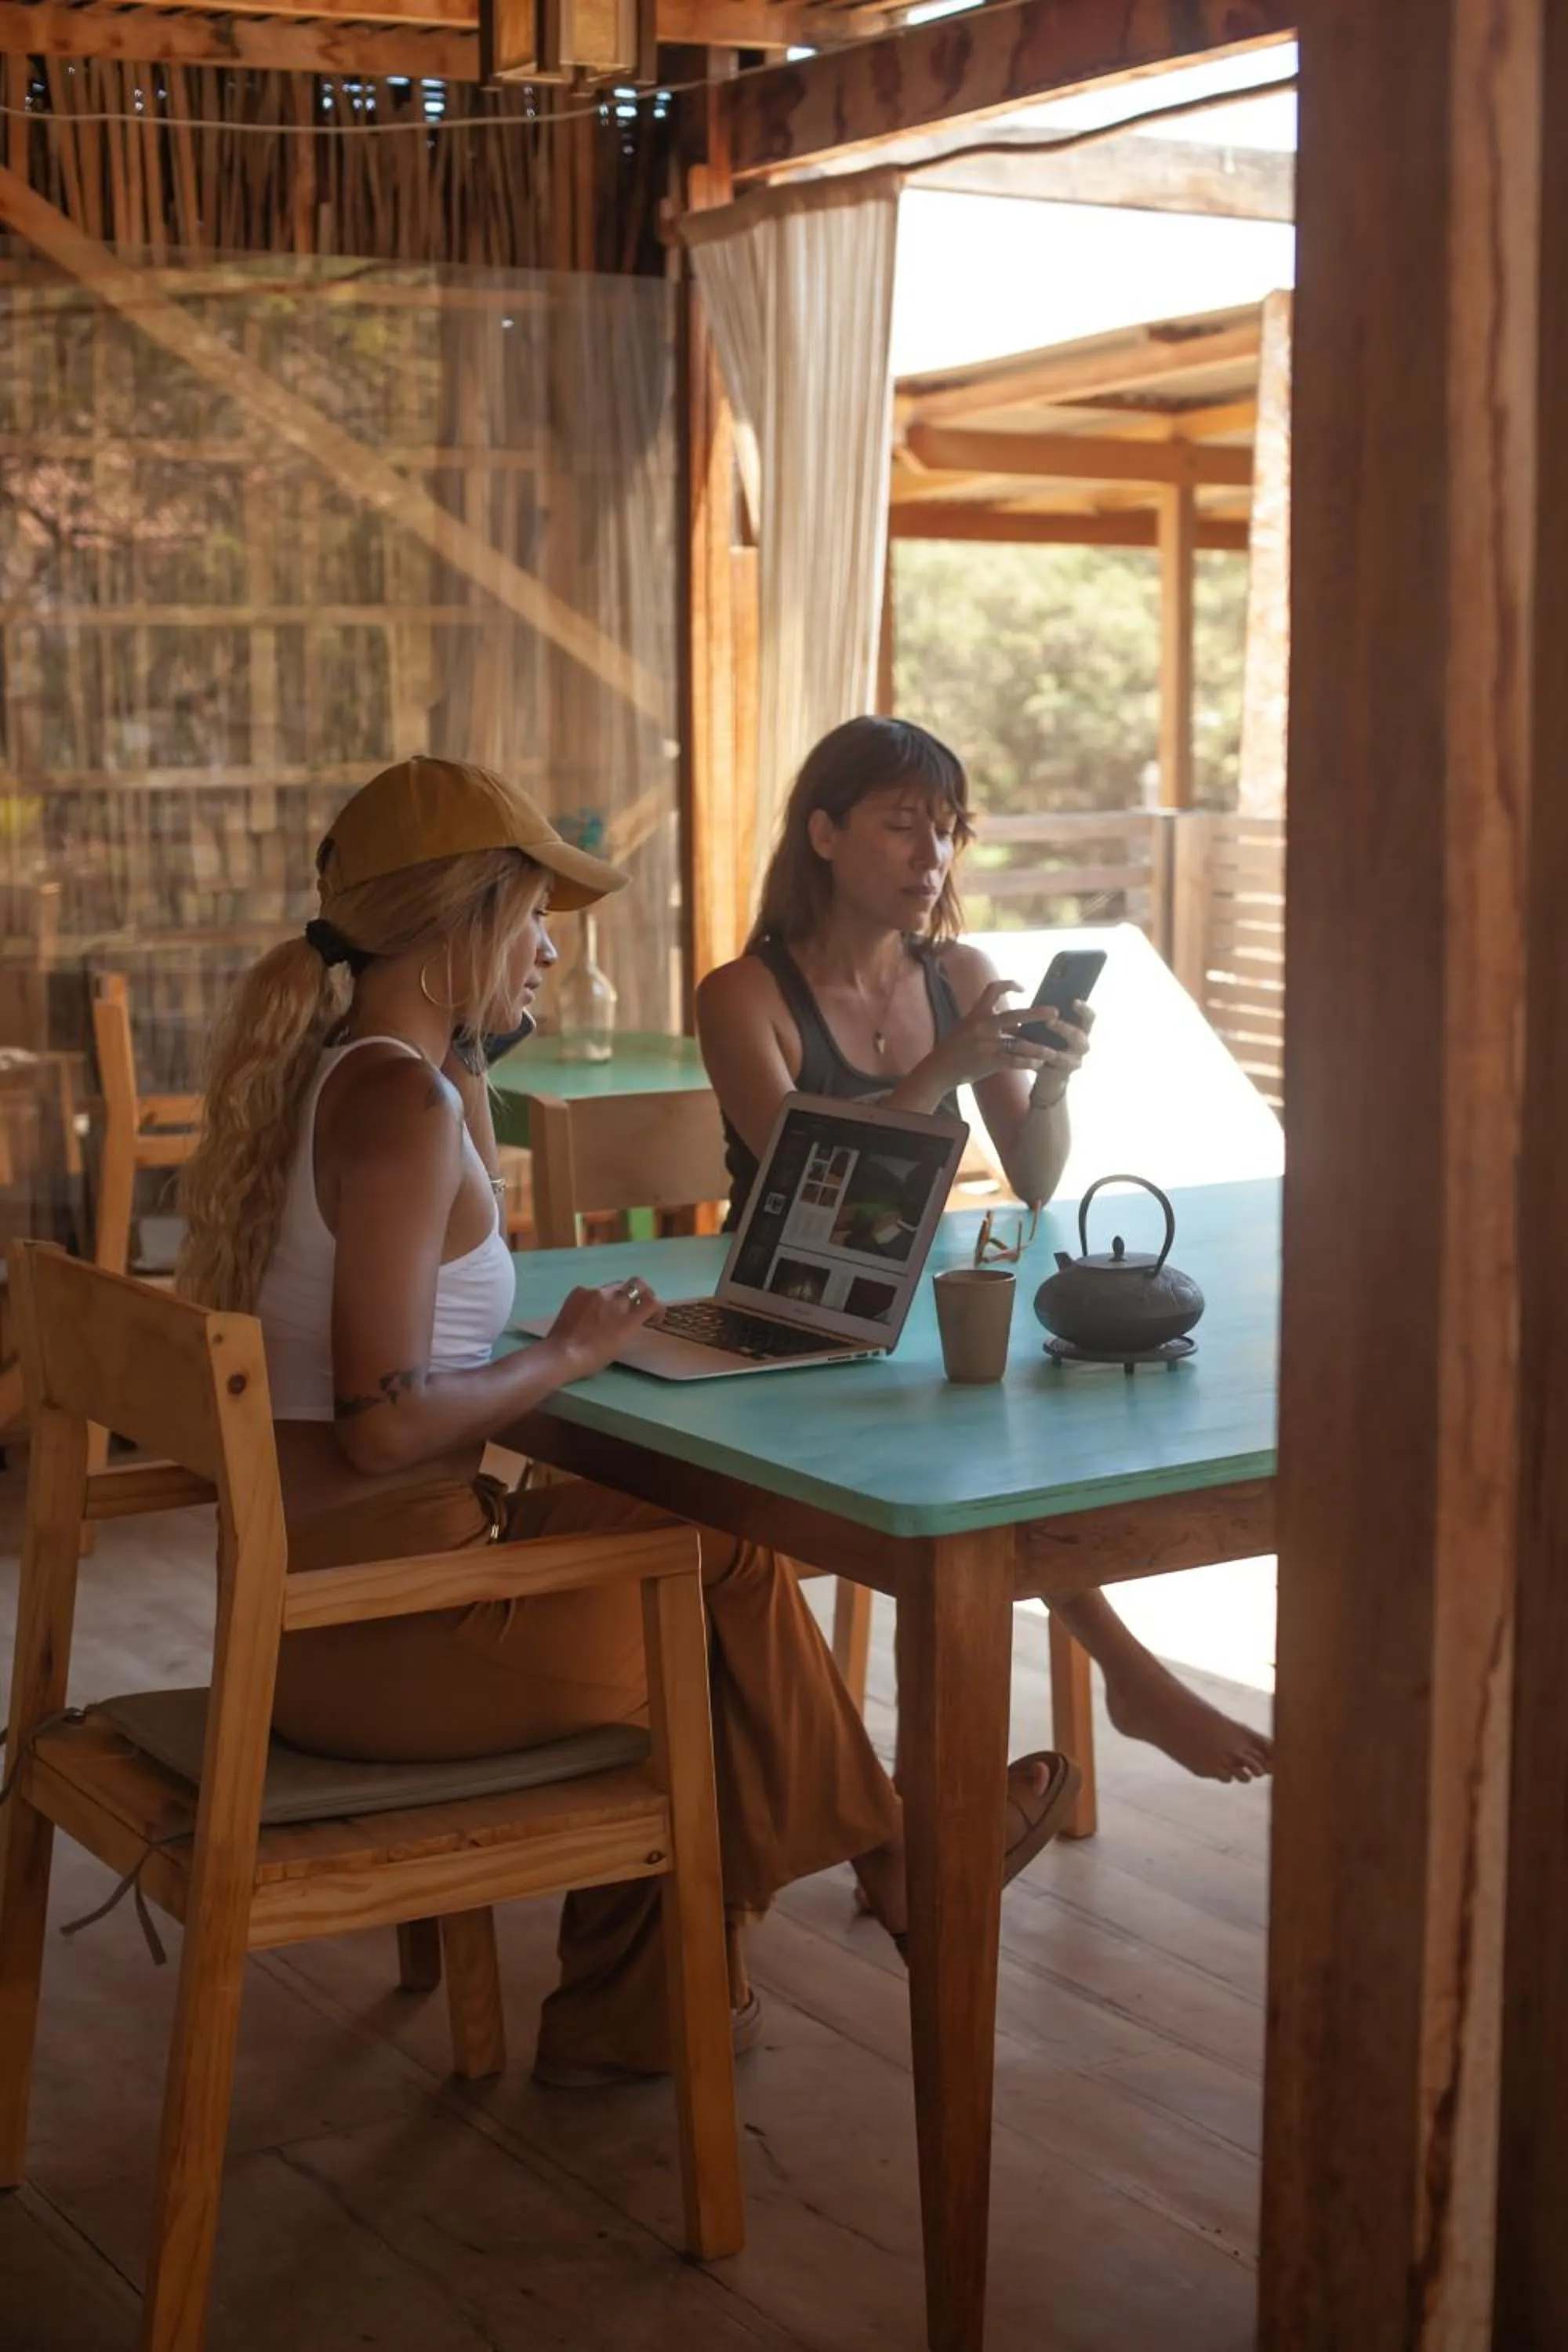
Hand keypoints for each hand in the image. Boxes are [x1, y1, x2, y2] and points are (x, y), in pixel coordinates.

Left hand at [545, 1277, 658, 1379]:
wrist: (562, 1353)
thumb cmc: (593, 1358)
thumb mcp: (620, 1344)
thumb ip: (630, 1325)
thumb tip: (631, 1316)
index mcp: (629, 1319)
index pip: (653, 1301)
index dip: (656, 1306)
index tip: (652, 1314)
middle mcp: (616, 1300)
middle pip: (637, 1284)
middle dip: (639, 1292)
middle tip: (634, 1304)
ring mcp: (596, 1292)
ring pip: (615, 1286)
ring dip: (616, 1295)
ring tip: (605, 1311)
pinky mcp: (580, 1290)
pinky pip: (594, 1290)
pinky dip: (596, 1298)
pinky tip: (587, 1312)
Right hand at [932, 980, 1053, 1089]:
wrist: (939, 1069)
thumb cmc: (955, 1047)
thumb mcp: (967, 1027)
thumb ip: (988, 1021)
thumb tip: (1015, 1021)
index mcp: (976, 1013)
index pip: (993, 989)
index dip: (1009, 984)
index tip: (1023, 988)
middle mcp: (982, 1026)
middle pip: (1015, 1015)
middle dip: (1037, 1014)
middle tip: (1055, 1013)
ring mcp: (986, 1044)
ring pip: (1019, 1043)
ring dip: (1038, 1048)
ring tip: (1052, 1051)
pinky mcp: (988, 1061)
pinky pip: (1014, 1061)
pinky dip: (1028, 1062)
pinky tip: (1038, 1064)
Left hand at [1028, 1000, 1094, 1107]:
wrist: (1047, 1074)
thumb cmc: (1047, 1045)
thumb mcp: (1047, 1030)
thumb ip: (1048, 1018)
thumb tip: (1039, 1004)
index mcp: (1080, 1030)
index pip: (1089, 1017)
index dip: (1084, 1010)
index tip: (1074, 1001)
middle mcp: (1082, 1045)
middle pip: (1080, 1036)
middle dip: (1064, 1028)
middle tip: (1049, 1022)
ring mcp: (1075, 1061)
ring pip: (1065, 1056)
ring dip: (1049, 1050)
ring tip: (1037, 1045)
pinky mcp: (1064, 1074)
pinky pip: (1055, 1068)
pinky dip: (1042, 1061)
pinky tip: (1031, 1057)